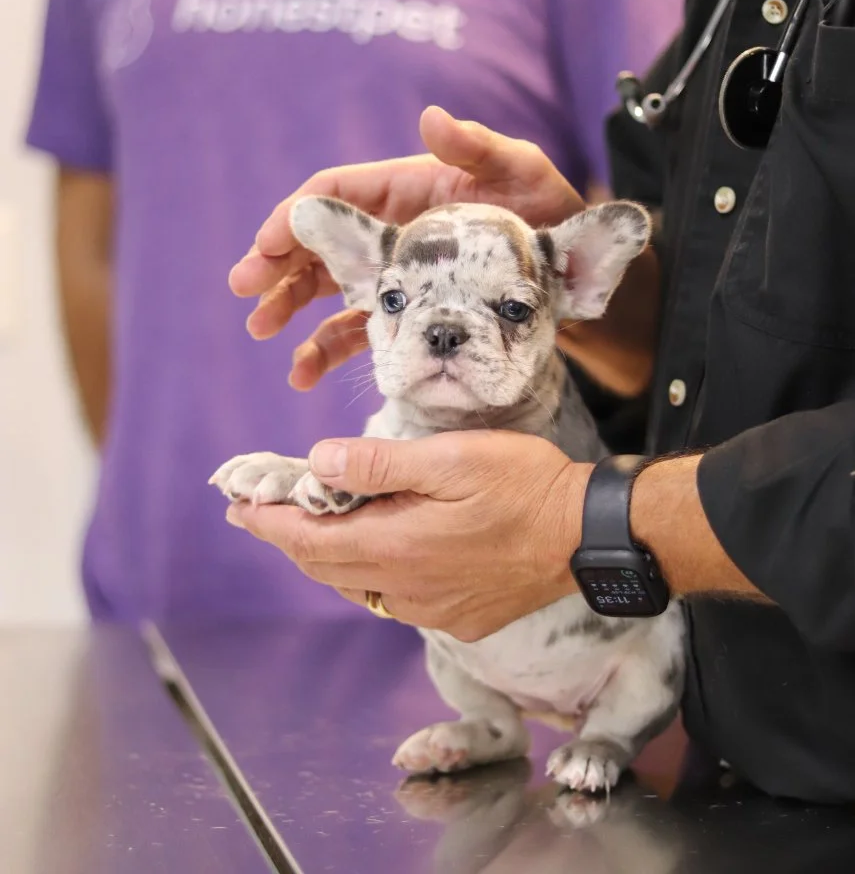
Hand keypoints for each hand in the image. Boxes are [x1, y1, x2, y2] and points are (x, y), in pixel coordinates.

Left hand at [226, 431, 592, 640]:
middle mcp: (406, 588)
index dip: (268, 522)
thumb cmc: (524, 485)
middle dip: (289, 538)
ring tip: (314, 526)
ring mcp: (433, 609)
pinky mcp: (458, 618)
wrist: (585, 534)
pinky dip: (369, 575)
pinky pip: (394, 600)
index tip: (239, 504)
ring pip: (357, 586)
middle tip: (265, 510)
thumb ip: (379, 464)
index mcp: (397, 545)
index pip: (309, 540)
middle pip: (325, 567)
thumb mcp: (450, 459)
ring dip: (328, 557)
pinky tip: (378, 552)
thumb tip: (318, 463)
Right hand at [229, 106, 583, 388]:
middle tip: (245, 291)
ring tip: (263, 331)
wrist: (573, 272)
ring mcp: (397, 276)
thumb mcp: (523, 170)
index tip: (264, 245)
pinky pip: (358, 330)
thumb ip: (478, 147)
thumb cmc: (549, 211)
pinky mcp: (409, 314)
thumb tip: (429, 118)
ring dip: (291, 309)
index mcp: (406, 188)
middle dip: (277, 265)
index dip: (294, 217)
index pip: (334, 194)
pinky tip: (304, 372)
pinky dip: (327, 349)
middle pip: (319, 244)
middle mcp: (392, 231)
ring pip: (328, 290)